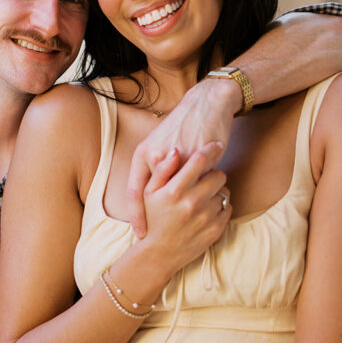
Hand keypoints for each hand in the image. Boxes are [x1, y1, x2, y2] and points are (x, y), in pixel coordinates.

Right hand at [116, 140, 230, 283]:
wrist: (159, 254)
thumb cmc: (153, 218)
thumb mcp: (148, 193)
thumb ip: (162, 170)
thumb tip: (176, 150)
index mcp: (174, 190)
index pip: (199, 161)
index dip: (209, 149)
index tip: (215, 144)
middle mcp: (192, 202)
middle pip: (218, 174)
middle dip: (213, 174)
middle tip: (204, 179)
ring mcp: (206, 216)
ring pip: (224, 191)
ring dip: (217, 191)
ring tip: (203, 197)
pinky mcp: (216, 229)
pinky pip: (228, 207)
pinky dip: (221, 206)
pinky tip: (207, 210)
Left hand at [126, 79, 237, 236]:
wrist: (207, 104)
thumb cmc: (183, 127)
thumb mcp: (160, 144)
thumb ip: (156, 168)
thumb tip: (152, 195)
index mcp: (143, 154)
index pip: (135, 191)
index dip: (136, 215)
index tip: (140, 234)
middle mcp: (156, 156)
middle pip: (154, 196)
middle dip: (157, 218)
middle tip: (158, 238)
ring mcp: (178, 156)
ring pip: (179, 191)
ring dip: (182, 208)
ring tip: (183, 226)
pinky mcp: (199, 155)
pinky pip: (198, 182)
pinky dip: (199, 195)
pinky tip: (202, 205)